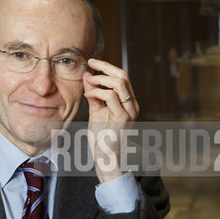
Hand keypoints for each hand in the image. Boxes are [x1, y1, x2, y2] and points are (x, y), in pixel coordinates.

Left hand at [83, 58, 138, 182]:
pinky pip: (111, 97)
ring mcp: (129, 111)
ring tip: (88, 83)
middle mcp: (132, 105)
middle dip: (105, 66)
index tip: (92, 61)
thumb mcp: (95, 111)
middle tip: (89, 64)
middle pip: (123, 76)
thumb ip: (93, 94)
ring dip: (100, 79)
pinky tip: (88, 96)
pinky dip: (97, 92)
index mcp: (128, 102)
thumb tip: (88, 76)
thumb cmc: (101, 136)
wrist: (105, 157)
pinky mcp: (123, 118)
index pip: (122, 77)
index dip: (107, 66)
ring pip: (119, 83)